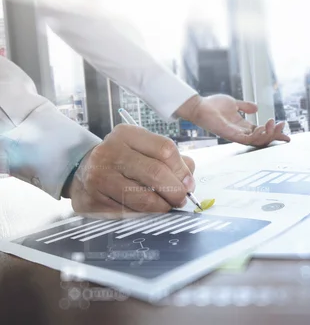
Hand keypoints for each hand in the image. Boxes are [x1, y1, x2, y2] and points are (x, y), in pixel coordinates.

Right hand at [63, 124, 195, 216]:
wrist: (82, 171)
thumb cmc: (122, 161)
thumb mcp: (144, 150)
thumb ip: (171, 160)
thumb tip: (188, 180)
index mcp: (127, 134)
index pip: (165, 149)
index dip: (182, 170)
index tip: (188, 183)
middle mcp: (110, 152)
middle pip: (156, 173)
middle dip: (175, 191)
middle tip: (181, 199)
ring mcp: (99, 176)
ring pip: (143, 197)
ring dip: (162, 207)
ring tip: (167, 206)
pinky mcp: (93, 200)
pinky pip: (128, 213)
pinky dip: (144, 215)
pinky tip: (146, 211)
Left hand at [176, 94, 290, 146]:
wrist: (200, 106)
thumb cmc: (213, 105)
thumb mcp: (234, 103)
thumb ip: (245, 106)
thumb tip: (257, 107)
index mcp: (243, 127)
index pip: (263, 133)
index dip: (275, 134)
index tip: (287, 136)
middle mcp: (241, 133)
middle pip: (263, 139)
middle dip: (275, 134)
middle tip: (283, 125)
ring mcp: (236, 135)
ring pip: (257, 141)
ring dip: (268, 134)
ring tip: (274, 125)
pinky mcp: (230, 135)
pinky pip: (246, 139)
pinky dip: (256, 135)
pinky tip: (263, 128)